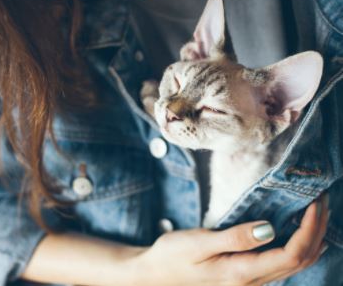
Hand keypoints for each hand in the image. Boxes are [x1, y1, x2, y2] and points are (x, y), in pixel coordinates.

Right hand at [136, 196, 327, 285]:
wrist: (156, 275)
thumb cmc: (174, 255)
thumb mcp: (201, 243)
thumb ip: (236, 238)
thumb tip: (270, 229)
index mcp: (243, 273)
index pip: (292, 254)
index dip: (309, 229)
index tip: (315, 203)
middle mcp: (252, 281)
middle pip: (299, 260)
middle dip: (317, 231)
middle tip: (323, 202)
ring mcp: (249, 281)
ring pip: (294, 264)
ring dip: (310, 238)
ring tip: (317, 213)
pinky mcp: (244, 274)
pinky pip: (281, 263)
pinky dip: (296, 245)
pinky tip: (295, 231)